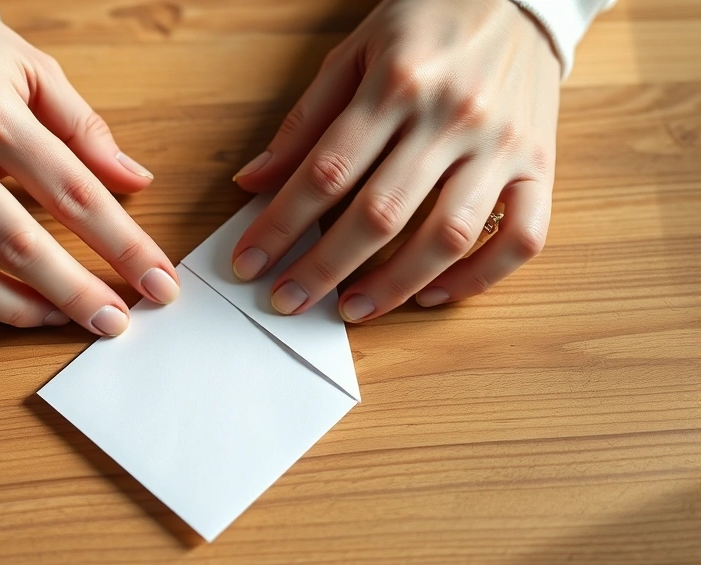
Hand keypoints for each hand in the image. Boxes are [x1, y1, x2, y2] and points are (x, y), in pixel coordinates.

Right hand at [0, 7, 178, 335]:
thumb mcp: (33, 69)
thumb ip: (86, 130)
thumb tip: (135, 180)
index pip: (75, 194)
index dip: (124, 246)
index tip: (157, 280)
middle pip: (21, 247)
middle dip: (78, 294)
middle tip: (116, 322)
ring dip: (20, 311)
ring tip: (61, 319)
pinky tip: (4, 304)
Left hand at [231, 0, 558, 321]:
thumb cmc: (427, 22)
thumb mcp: (354, 53)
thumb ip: (304, 121)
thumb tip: (253, 181)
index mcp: (397, 84)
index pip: (325, 173)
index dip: (281, 227)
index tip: (249, 263)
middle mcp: (452, 118)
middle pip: (378, 214)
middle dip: (323, 269)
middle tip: (287, 301)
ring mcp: (503, 146)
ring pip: (447, 237)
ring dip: (393, 286)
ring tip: (351, 309)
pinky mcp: (541, 165)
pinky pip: (521, 239)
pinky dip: (476, 279)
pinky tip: (431, 294)